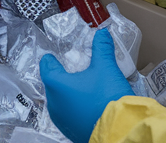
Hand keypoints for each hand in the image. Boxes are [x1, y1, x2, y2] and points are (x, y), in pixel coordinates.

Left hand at [40, 28, 133, 142]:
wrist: (119, 133)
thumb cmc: (107, 98)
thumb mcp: (106, 68)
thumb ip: (102, 49)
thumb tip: (102, 33)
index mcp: (56, 84)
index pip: (46, 66)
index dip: (51, 58)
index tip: (54, 54)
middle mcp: (53, 104)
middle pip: (53, 84)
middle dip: (62, 76)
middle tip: (73, 68)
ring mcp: (61, 120)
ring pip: (60, 100)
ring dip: (68, 93)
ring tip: (82, 86)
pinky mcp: (70, 131)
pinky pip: (68, 113)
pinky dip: (75, 106)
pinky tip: (88, 103)